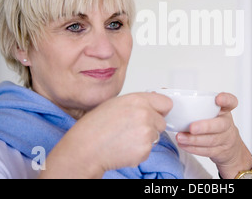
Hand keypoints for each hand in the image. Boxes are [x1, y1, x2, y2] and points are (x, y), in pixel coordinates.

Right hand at [39, 92, 171, 178]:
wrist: (85, 149)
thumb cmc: (94, 127)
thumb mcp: (115, 104)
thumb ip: (136, 103)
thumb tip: (150, 106)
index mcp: (137, 99)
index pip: (166, 103)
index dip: (160, 110)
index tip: (157, 114)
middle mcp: (145, 113)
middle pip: (162, 122)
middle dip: (152, 126)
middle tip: (133, 130)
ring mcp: (147, 132)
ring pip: (155, 137)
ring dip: (145, 139)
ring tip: (124, 139)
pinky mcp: (145, 149)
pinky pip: (148, 150)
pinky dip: (139, 151)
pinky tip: (124, 148)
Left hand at [175, 92, 251, 178]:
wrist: (228, 147)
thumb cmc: (212, 124)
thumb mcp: (208, 112)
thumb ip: (192, 102)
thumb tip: (165, 91)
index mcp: (224, 110)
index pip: (231, 102)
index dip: (226, 99)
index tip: (218, 98)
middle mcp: (227, 123)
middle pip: (221, 125)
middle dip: (205, 126)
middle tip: (191, 127)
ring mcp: (226, 139)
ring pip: (212, 140)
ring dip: (194, 140)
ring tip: (180, 137)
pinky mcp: (221, 151)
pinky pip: (207, 151)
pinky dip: (194, 149)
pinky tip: (183, 145)